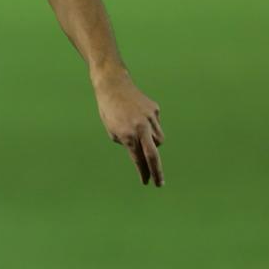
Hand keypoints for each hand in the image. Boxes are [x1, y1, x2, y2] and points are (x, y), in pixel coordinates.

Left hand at [93, 71, 164, 186]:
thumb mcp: (113, 131)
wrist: (113, 85)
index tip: (147, 182)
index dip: (143, 173)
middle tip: (159, 184)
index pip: (138, 159)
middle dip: (156, 172)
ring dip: (152, 143)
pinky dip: (151, 127)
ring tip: (140, 135)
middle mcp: (141, 127)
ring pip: (158, 140)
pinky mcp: (155, 109)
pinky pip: (156, 125)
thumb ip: (128, 144)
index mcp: (127, 134)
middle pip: (153, 156)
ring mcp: (150, 117)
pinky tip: (140, 118)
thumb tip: (143, 154)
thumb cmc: (109, 110)